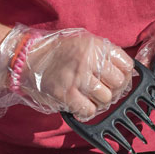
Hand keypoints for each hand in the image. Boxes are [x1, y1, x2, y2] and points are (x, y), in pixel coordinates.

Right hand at [0, 24, 132, 121]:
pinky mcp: (66, 94)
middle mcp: (89, 60)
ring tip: (91, 99)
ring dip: (101, 102)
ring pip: (107, 99)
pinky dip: (87, 112)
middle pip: (119, 83)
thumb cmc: (56, 51)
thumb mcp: (83, 42)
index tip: (119, 80)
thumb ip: (104, 53)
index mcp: (96, 46)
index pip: (127, 65)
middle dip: (115, 91)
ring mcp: (78, 78)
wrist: (26, 58)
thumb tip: (128, 71)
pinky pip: (89, 111)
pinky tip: (81, 107)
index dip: (126, 76)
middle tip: (105, 92)